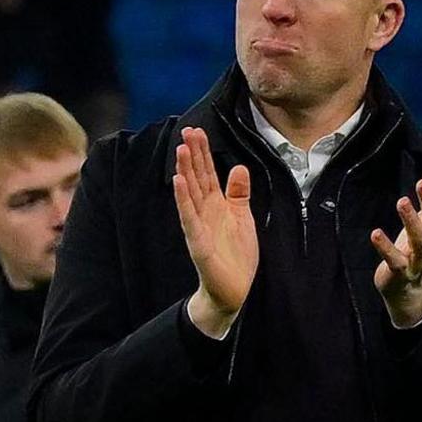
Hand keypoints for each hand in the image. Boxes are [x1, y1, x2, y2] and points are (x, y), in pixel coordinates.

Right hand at [173, 127, 258, 337]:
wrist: (234, 290)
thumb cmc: (236, 255)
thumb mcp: (243, 217)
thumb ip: (239, 193)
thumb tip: (238, 167)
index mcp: (216, 205)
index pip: (207, 173)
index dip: (203, 153)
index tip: (197, 131)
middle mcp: (204, 211)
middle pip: (197, 178)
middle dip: (193, 155)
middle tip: (187, 131)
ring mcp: (198, 225)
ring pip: (190, 193)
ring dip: (185, 171)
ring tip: (181, 150)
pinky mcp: (198, 241)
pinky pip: (189, 217)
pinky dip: (184, 199)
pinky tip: (179, 182)